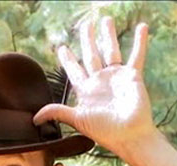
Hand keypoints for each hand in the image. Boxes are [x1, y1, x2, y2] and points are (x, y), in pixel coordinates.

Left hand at [33, 17, 163, 159]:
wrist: (129, 135)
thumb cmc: (105, 131)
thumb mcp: (77, 120)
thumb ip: (57, 112)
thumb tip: (34, 118)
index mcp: (86, 91)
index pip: (74, 71)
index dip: (68, 60)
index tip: (62, 48)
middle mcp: (100, 82)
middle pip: (91, 55)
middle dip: (87, 40)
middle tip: (85, 25)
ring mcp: (116, 77)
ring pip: (111, 50)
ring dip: (108, 35)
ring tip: (106, 20)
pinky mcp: (132, 76)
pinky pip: (136, 55)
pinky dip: (140, 41)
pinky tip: (142, 26)